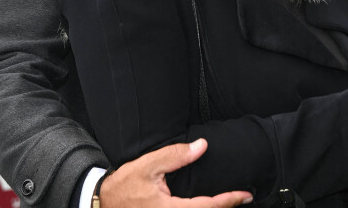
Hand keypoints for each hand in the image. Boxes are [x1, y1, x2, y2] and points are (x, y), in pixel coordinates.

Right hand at [101, 139, 252, 206]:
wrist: (103, 203)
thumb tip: (202, 146)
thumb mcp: (148, 165)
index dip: (229, 200)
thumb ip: (176, 155)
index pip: (208, 207)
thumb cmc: (124, 186)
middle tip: (243, 198)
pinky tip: (207, 205)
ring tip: (229, 202)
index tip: (245, 194)